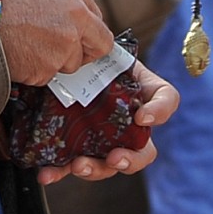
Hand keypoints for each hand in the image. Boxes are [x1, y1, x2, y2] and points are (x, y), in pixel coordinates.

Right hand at [0, 0, 113, 85]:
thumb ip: (60, 1)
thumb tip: (73, 23)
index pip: (97, 19)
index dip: (87, 33)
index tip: (81, 41)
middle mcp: (76, 14)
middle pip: (100, 45)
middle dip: (86, 54)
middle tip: (67, 56)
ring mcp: (65, 42)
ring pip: (70, 63)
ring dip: (52, 62)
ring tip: (25, 45)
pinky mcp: (50, 65)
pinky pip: (47, 75)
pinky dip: (33, 70)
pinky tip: (18, 53)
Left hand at [39, 59, 178, 184]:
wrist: (56, 59)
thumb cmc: (83, 53)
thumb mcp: (97, 47)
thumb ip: (102, 46)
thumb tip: (92, 39)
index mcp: (140, 91)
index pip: (166, 100)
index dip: (160, 112)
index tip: (141, 117)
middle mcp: (127, 121)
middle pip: (144, 150)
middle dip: (132, 159)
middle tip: (115, 158)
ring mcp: (102, 139)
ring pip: (108, 164)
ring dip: (96, 170)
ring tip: (77, 166)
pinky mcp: (74, 148)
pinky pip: (70, 166)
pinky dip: (59, 172)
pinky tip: (46, 174)